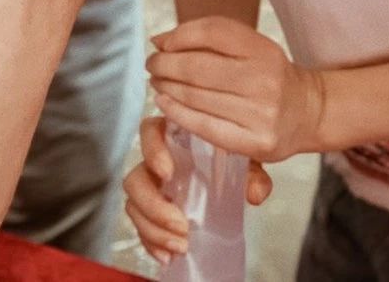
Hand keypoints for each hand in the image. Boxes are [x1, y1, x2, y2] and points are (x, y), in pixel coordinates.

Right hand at [124, 117, 272, 265]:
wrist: (235, 178)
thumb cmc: (233, 158)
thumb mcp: (246, 158)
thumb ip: (252, 172)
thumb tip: (254, 193)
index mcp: (173, 139)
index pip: (149, 132)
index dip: (152, 151)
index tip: (167, 174)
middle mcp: (156, 163)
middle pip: (135, 178)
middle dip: (153, 205)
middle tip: (180, 225)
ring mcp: (153, 189)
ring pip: (134, 206)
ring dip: (153, 230)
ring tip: (180, 246)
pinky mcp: (154, 212)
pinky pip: (142, 227)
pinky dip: (152, 243)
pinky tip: (168, 256)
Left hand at [148, 16, 325, 161]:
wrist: (307, 112)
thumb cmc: (266, 74)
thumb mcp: (248, 46)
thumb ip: (205, 37)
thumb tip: (158, 41)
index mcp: (263, 50)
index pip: (210, 32)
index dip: (178, 36)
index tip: (162, 44)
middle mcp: (264, 80)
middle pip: (196, 68)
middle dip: (164, 65)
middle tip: (152, 65)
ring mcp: (261, 114)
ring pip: (195, 96)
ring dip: (166, 87)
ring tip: (157, 82)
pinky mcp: (256, 143)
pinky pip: (203, 126)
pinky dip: (176, 112)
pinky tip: (164, 103)